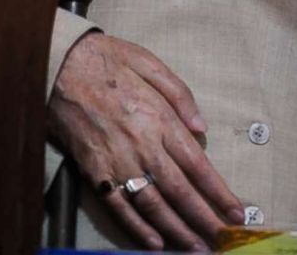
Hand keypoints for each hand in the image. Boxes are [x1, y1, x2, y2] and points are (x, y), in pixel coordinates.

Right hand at [47, 32, 244, 250]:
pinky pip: (118, 206)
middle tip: (223, 240)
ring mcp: (116, 161)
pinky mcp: (93, 171)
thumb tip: (202, 128)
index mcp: (159, 118)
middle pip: (179, 191)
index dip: (218, 192)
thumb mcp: (150, 63)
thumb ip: (180, 94)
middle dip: (204, 219)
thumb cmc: (109, 60)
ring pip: (152, 205)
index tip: (236, 211)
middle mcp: (142, 145)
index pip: (197, 164)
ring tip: (196, 248)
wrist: (60, 66)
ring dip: (176, 231)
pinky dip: (137, 229)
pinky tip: (154, 244)